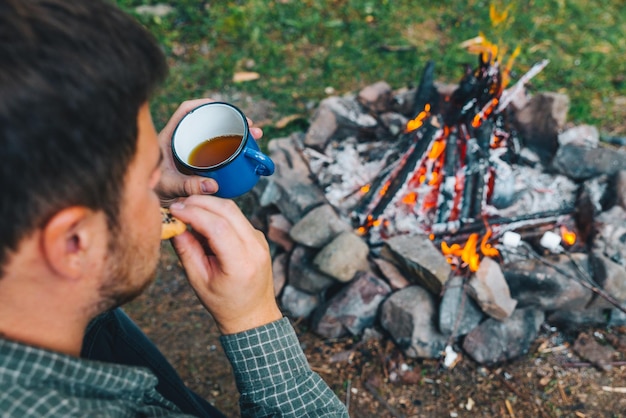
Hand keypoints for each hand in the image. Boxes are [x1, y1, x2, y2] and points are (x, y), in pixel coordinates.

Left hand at [155, 99, 263, 205]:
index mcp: (170, 138)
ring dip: (237, 134)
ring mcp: (193, 151)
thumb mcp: (171, 186)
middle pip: (209, 122)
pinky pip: (218, 151)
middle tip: (250, 125)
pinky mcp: (201, 163)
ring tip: (255, 136)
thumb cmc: (154, 190)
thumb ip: (189, 186)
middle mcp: (183, 141)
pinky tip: (246, 150)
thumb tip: (213, 185)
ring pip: (217, 136)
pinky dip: (233, 148)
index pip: (186, 111)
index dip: (204, 104)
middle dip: (232, 121)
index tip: (222, 105)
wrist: (152, 202)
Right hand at [168, 195, 281, 334]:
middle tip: (177, 205)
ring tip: (186, 213)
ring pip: (233, 210)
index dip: (194, 213)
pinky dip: (217, 214)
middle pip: (228, 210)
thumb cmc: (224, 303)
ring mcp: (260, 240)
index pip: (218, 227)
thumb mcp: (199, 281)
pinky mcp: (257, 236)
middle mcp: (256, 247)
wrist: (253, 313)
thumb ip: (187, 252)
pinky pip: (236, 217)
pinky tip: (201, 224)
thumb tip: (174, 226)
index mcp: (241, 263)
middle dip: (200, 202)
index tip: (174, 209)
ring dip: (208, 206)